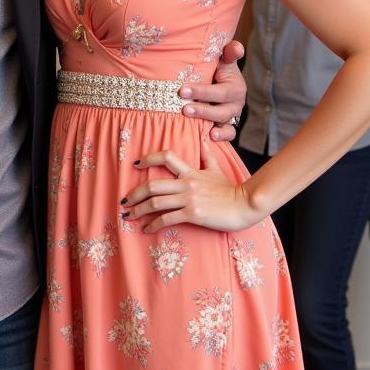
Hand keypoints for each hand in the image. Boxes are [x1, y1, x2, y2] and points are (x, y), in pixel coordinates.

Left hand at [122, 142, 260, 233]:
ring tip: (128, 216)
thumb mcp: (217, 170)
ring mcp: (189, 199)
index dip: (149, 158)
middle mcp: (186, 184)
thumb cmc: (231, 190)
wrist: (245, 205)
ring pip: (156, 203)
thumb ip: (207, 156)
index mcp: (191, 172)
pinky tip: (146, 229)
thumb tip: (204, 139)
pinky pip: (167, 219)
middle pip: (153, 185)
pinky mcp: (193, 214)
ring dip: (139, 210)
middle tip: (124, 200)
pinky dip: (153, 225)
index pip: (166, 157)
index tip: (136, 165)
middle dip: (135, 194)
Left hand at [179, 40, 245, 142]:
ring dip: (206, 121)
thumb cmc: (218, 69)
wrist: (219, 82)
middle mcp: (235, 104)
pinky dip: (222, 136)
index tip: (182, 90)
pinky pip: (228, 134)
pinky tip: (209, 137)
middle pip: (220, 110)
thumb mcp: (224, 61)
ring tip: (190, 119)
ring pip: (223, 122)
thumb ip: (229, 54)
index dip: (201, 92)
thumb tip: (237, 46)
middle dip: (201, 109)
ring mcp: (231, 116)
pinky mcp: (227, 125)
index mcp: (235, 88)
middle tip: (183, 108)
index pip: (219, 92)